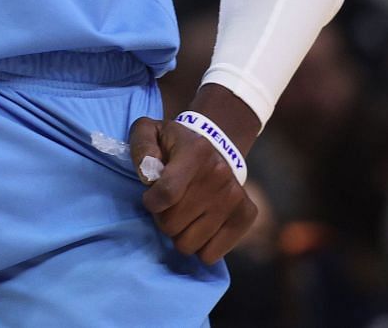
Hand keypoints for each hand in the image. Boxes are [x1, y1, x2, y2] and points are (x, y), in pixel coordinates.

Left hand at [129, 90, 260, 264]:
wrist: (216, 146)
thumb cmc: (174, 145)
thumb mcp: (149, 132)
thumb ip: (141, 146)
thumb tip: (148, 174)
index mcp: (196, 151)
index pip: (166, 193)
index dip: (151, 202)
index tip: (151, 198)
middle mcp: (220, 174)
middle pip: (172, 224)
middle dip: (163, 218)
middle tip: (169, 205)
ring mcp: (235, 197)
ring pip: (188, 244)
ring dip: (180, 234)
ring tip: (184, 214)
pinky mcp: (246, 216)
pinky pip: (211, 255)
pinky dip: (200, 247)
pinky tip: (200, 226)